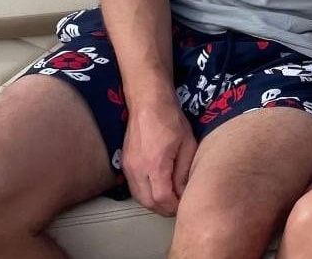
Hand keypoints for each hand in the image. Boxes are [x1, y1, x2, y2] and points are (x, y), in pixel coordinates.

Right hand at [121, 97, 196, 216]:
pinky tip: (157, 189)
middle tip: (178, 205)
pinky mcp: (124, 164)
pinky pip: (133, 187)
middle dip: (164, 209)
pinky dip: (145, 194)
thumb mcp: (187, 144)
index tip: (184, 203)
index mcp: (155, 165)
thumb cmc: (171, 120)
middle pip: (148, 202)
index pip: (162, 198)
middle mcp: (138, 170)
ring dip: (154, 203)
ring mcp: (128, 167)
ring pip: (139, 197)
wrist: (148, 103)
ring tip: (169, 199)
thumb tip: (184, 192)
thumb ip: (184, 171)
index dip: (174, 206)